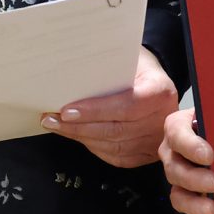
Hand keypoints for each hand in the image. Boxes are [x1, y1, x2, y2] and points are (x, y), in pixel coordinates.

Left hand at [44, 48, 175, 168]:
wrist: (155, 81)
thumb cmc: (135, 66)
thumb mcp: (125, 57)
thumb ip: (105, 68)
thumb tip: (68, 80)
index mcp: (160, 91)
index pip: (126, 106)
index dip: (95, 111)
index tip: (66, 111)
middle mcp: (163, 119)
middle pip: (116, 130)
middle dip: (78, 127)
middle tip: (51, 119)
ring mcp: (156, 140)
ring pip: (113, 146)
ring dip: (81, 138)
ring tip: (57, 126)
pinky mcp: (147, 154)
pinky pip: (116, 156)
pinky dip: (93, 147)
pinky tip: (76, 136)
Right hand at [158, 105, 213, 213]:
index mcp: (178, 126)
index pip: (177, 134)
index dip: (191, 146)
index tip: (209, 157)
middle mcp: (171, 149)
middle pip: (174, 166)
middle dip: (194, 178)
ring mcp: (175, 170)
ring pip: (176, 188)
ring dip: (193, 200)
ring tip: (212, 209)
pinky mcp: (181, 188)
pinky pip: (182, 201)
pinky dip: (195, 209)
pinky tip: (210, 212)